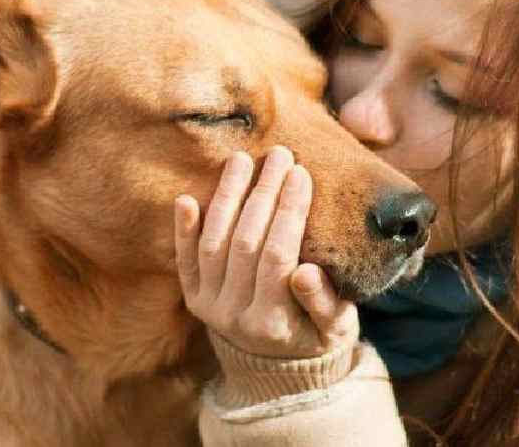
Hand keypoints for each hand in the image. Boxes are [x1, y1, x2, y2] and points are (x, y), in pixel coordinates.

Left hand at [174, 146, 358, 358]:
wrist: (279, 364)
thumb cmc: (317, 335)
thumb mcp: (335, 327)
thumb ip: (323, 302)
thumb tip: (305, 272)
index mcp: (272, 323)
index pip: (278, 256)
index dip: (290, 213)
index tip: (301, 174)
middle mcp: (233, 317)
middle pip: (245, 244)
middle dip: (264, 195)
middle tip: (279, 155)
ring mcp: (208, 306)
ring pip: (213, 245)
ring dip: (227, 198)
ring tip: (242, 159)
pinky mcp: (193, 297)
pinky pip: (185, 260)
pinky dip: (183, 230)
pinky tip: (186, 198)